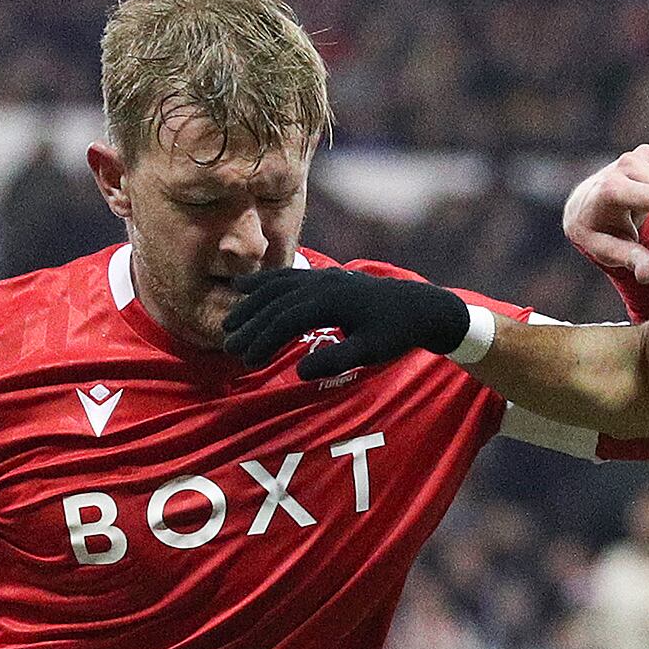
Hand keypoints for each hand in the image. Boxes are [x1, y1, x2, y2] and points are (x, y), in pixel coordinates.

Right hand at [222, 267, 470, 379]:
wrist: (420, 307)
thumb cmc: (397, 333)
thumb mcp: (371, 352)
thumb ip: (336, 361)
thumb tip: (298, 372)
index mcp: (333, 301)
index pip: (287, 319)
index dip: (264, 338)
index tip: (247, 359)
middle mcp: (324, 283)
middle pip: (277, 301)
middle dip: (251, 324)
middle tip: (229, 347)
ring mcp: (324, 276)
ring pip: (278, 285)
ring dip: (251, 303)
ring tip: (229, 322)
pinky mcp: (325, 277)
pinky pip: (287, 276)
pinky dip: (263, 282)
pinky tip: (242, 286)